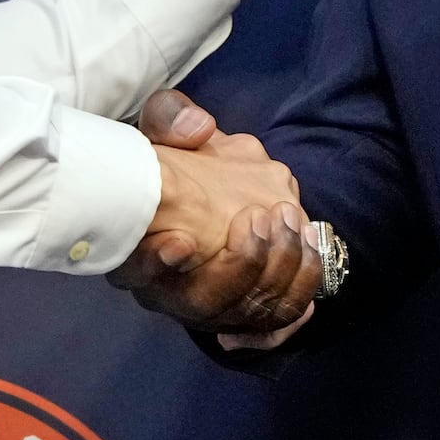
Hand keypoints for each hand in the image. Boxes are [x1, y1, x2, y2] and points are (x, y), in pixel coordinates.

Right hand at [111, 89, 323, 346]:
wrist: (206, 181)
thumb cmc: (178, 155)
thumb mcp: (163, 125)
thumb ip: (170, 119)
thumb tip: (198, 128)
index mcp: (133, 245)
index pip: (135, 271)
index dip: (155, 264)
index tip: (181, 240)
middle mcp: (165, 287)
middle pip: (201, 303)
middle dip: (240, 266)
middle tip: (260, 216)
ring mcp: (207, 303)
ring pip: (243, 313)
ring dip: (276, 272)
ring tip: (289, 220)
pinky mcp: (245, 308)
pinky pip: (274, 321)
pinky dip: (297, 295)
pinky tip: (306, 252)